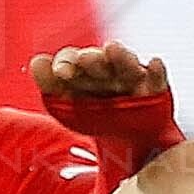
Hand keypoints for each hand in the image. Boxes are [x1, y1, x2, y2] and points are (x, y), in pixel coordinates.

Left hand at [29, 44, 168, 104]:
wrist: (124, 144)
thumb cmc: (92, 117)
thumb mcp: (65, 106)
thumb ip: (50, 84)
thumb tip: (37, 62)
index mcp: (82, 70)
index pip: (71, 59)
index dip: (66, 62)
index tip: (60, 72)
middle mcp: (107, 69)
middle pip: (98, 59)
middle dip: (91, 59)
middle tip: (84, 59)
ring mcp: (131, 78)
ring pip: (126, 63)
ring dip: (120, 56)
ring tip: (113, 49)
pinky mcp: (154, 90)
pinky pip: (157, 78)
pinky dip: (156, 71)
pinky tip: (154, 64)